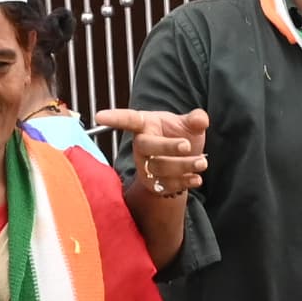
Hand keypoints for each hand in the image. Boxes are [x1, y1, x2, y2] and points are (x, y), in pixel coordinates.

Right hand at [93, 106, 211, 201]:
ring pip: (159, 167)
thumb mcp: (188, 124)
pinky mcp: (152, 183)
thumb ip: (195, 120)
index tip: (99, 116)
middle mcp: (141, 145)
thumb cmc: (180, 136)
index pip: (128, 119)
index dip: (114, 118)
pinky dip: (183, 182)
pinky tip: (196, 178)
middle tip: (187, 146)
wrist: (183, 162)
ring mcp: (144, 166)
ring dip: (183, 166)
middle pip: (147, 147)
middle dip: (168, 147)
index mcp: (145, 124)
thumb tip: (201, 119)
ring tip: (202, 163)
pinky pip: (165, 184)